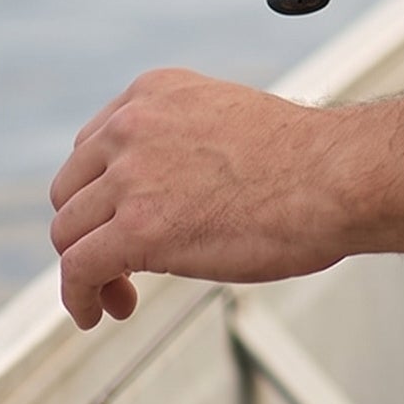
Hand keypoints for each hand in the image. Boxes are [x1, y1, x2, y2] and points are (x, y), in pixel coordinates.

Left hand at [48, 69, 403, 325]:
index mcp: (156, 90)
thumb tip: (166, 190)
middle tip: (117, 267)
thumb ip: (180, 142)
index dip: (99, 196)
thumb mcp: (224, 120)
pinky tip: (99, 313)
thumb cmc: (303, 159)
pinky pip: (78, 269)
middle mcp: (134, 123)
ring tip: (117, 296)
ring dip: (86, 271)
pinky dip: (79, 298)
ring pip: (68, 233)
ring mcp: (132, 174)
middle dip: (87, 233)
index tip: (117, 225)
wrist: (335, 177)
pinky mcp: (139, 228)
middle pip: (71, 191)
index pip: (91, 147)